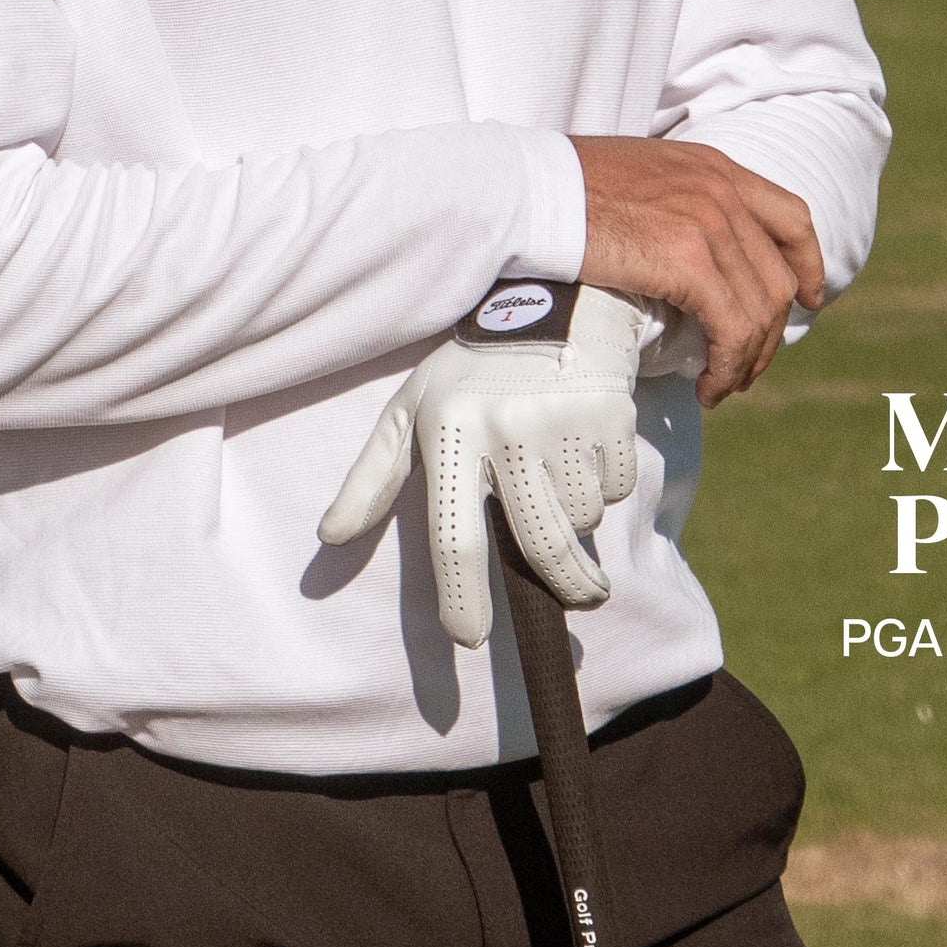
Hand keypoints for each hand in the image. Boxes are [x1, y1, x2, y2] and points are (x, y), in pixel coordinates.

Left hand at [316, 282, 668, 648]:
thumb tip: (330, 537)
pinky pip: (616, 487)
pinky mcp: (611, 416)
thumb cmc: (468, 374)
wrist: (549, 306)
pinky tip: (585, 443)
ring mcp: (561, 424)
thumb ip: (372, 479)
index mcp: (447, 434)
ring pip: (582, 517)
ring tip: (558, 472)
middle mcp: (504, 431)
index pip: (452, 535)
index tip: (468, 639)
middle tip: (579, 600)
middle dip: (565, 588)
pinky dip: (605, 483)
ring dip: (577, 515)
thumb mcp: (409, 412)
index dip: (461, 596)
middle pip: (539, 544)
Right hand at [572, 135, 823, 406]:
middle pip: (778, 277)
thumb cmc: (559, 186)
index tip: (806, 300)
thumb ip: (672, 199)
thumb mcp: (636, 176)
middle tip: (742, 368)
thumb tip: (675, 245)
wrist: (525, 189)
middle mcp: (722, 191)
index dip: (806, 265)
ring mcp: (709, 224)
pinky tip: (706, 384)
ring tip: (721, 385)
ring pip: (760, 311)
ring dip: (746, 360)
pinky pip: (731, 328)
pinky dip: (727, 365)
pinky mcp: (688, 261)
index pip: (791, 217)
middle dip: (769, 334)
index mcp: (713, 167)